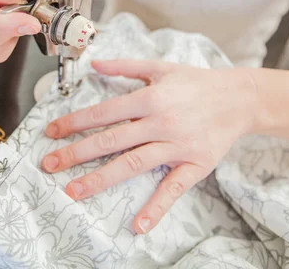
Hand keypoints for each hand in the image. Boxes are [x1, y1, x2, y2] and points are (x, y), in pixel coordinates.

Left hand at [41, 60, 257, 233]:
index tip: (51, 132)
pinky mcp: (195, 164)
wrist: (240, 98)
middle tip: (49, 164)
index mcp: (149, 97)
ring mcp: (177, 145)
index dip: (74, 123)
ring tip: (74, 190)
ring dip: (101, 178)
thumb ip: (125, 66)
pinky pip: (173, 188)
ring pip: (133, 164)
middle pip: (111, 140)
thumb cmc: (196, 82)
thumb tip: (93, 63)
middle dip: (76, 153)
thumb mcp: (160, 67)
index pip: (103, 112)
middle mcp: (160, 122)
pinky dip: (156, 207)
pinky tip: (139, 225)